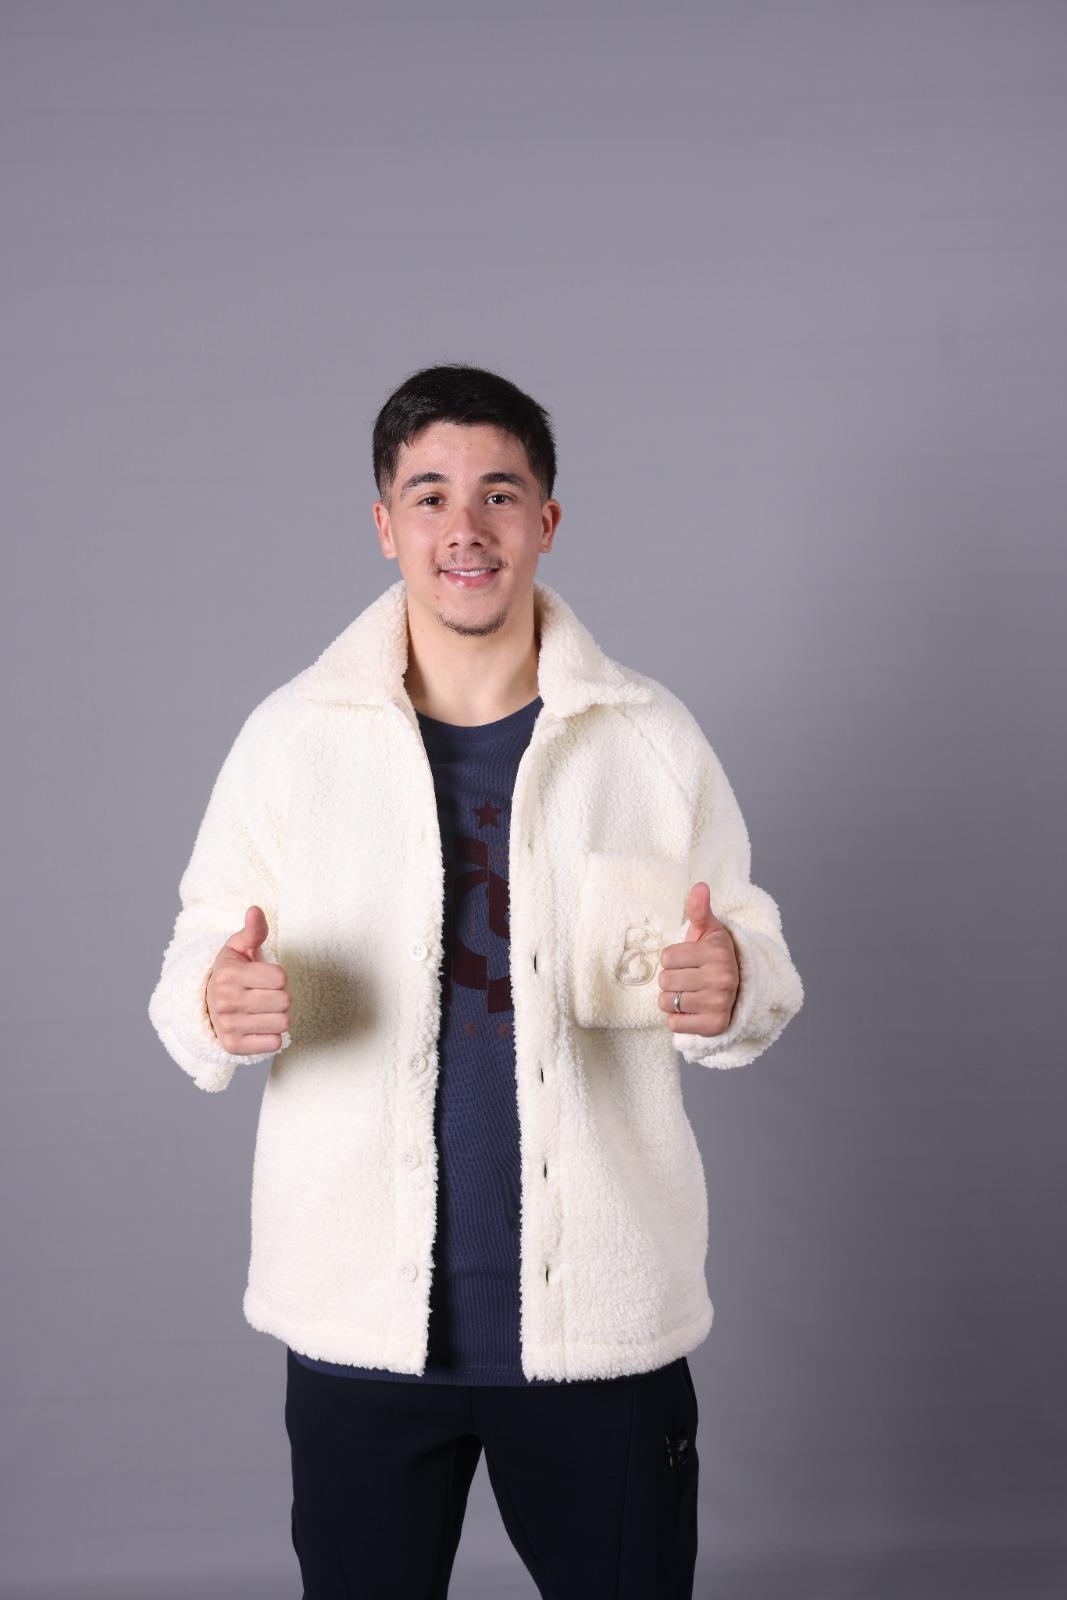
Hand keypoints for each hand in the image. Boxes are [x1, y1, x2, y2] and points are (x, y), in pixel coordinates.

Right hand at [206, 905, 290, 1053]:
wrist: (206, 1004)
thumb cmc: (231, 972)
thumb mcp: (239, 947)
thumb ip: (253, 930)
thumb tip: (255, 910)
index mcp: (228, 974)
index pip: (281, 977)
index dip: (278, 976)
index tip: (263, 977)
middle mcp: (225, 1001)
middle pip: (284, 1001)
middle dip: (280, 996)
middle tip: (265, 995)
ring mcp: (228, 1025)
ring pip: (282, 1023)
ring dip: (278, 1016)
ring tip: (263, 1010)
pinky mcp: (233, 1046)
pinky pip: (274, 1043)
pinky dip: (272, 1036)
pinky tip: (259, 1026)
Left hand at [658, 882, 739, 1036]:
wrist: (738, 990)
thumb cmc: (713, 957)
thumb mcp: (709, 931)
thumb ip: (699, 910)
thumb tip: (699, 886)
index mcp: (717, 952)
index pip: (666, 958)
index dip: (673, 960)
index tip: (689, 962)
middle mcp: (722, 978)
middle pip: (665, 981)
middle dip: (671, 981)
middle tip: (689, 980)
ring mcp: (720, 1003)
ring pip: (667, 1002)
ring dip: (672, 1001)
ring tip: (690, 995)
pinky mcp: (715, 1026)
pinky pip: (674, 1023)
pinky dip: (677, 1019)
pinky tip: (692, 1011)